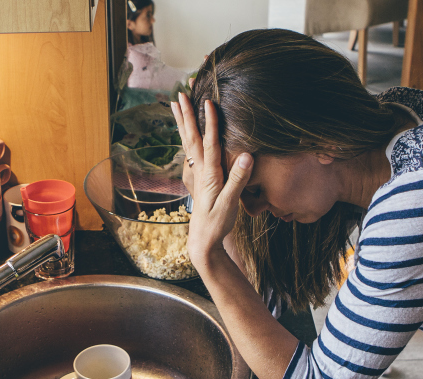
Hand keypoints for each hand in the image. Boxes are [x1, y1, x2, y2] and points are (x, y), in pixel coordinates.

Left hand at [170, 93, 253, 267]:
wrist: (203, 240)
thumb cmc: (218, 223)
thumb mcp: (230, 203)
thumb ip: (238, 179)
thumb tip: (248, 155)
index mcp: (209, 174)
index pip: (209, 143)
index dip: (210, 122)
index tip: (208, 102)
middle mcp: (200, 170)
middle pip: (191, 137)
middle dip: (187, 114)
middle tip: (180, 94)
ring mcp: (197, 173)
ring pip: (187, 141)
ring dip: (182, 122)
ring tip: (175, 104)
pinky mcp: (198, 177)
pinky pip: (190, 151)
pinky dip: (186, 136)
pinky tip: (184, 130)